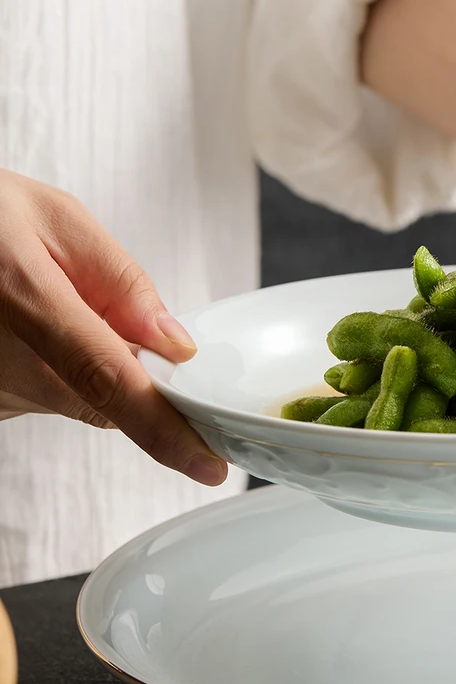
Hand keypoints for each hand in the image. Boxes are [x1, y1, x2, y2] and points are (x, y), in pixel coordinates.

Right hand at [0, 170, 227, 484]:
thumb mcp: (52, 218)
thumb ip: (122, 282)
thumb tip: (175, 344)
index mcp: (26, 301)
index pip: (113, 383)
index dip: (166, 430)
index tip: (207, 465)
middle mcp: (4, 361)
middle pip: (106, 397)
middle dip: (127, 364)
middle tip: (93, 305)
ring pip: (77, 395)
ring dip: (85, 361)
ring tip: (43, 303)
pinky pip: (47, 392)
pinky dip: (56, 365)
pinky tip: (24, 324)